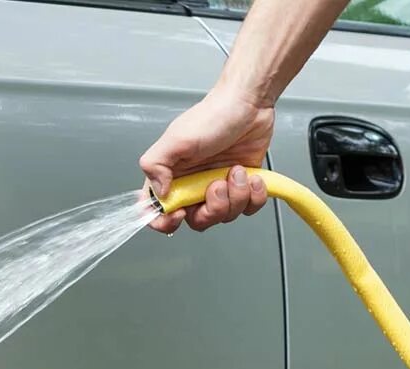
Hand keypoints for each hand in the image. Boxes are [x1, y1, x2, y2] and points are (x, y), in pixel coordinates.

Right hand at [140, 89, 274, 233]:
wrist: (249, 105)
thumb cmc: (213, 116)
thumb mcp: (177, 138)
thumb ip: (156, 165)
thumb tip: (158, 193)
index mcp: (172, 176)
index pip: (159, 212)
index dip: (167, 221)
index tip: (181, 211)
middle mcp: (194, 185)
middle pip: (198, 221)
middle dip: (213, 208)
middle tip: (217, 185)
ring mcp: (219, 187)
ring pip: (226, 216)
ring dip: (236, 196)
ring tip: (237, 171)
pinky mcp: (242, 187)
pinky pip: (248, 208)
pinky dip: (254, 196)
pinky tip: (252, 177)